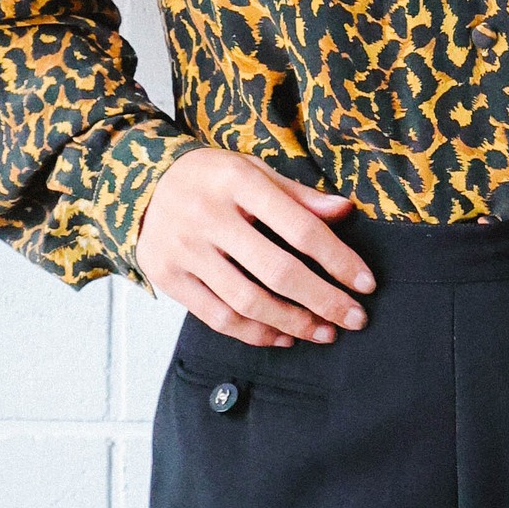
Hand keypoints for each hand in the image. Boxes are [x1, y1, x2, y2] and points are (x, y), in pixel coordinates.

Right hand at [135, 147, 376, 346]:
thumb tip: (345, 211)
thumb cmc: (212, 178)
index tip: (366, 284)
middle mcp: (209, 216)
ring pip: (248, 301)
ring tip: (323, 332)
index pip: (300, 228)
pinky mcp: (168, 277)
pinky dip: (255, 333)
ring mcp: (185, 249)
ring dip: (293, 323)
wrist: (142, 184)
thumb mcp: (253, 171)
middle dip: (323, 300)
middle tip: (354, 319)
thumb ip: (298, 195)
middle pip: (278, 271)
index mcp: (238, 181)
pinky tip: (283, 336)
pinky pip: (218, 318)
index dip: (339, 260)